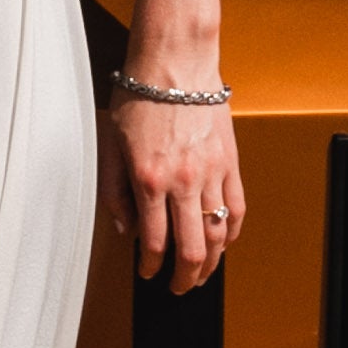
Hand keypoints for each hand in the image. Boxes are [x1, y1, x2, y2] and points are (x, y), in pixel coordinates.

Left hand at [101, 84, 243, 293]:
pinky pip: (237, 207)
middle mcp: (183, 181)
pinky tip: (223, 242)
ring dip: (211, 262)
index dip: (150, 267)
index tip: (147, 272)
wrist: (175, 61)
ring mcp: (211, 172)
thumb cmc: (140, 94)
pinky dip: (232, 232)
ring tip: (201, 273)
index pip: (154, 242)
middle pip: (191, 249)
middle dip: (184, 278)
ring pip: (218, 234)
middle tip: (178, 287)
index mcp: (149, 179)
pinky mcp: (230, 161)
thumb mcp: (110, 143)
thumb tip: (124, 228)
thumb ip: (113, 191)